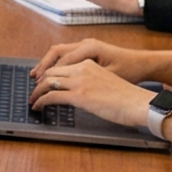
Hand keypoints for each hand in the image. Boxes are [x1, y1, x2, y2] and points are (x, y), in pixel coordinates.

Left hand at [28, 43, 155, 126]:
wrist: (139, 104)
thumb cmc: (128, 98)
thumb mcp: (107, 82)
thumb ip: (91, 82)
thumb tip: (82, 92)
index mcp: (89, 64)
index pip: (62, 66)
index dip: (49, 74)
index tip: (43, 82)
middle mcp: (82, 69)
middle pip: (51, 72)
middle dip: (40, 82)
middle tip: (34, 91)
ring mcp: (80, 82)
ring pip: (48, 83)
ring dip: (37, 92)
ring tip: (32, 100)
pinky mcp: (79, 95)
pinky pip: (52, 96)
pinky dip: (41, 101)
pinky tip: (37, 106)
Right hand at [29, 38, 150, 84]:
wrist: (144, 64)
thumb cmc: (131, 71)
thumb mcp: (108, 78)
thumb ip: (85, 82)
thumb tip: (63, 90)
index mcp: (89, 48)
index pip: (61, 62)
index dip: (48, 76)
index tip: (40, 89)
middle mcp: (85, 44)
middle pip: (56, 53)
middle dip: (43, 67)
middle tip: (33, 81)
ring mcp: (86, 46)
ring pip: (59, 53)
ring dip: (48, 64)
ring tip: (37, 76)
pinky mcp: (88, 51)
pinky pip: (67, 55)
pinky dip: (57, 64)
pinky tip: (53, 73)